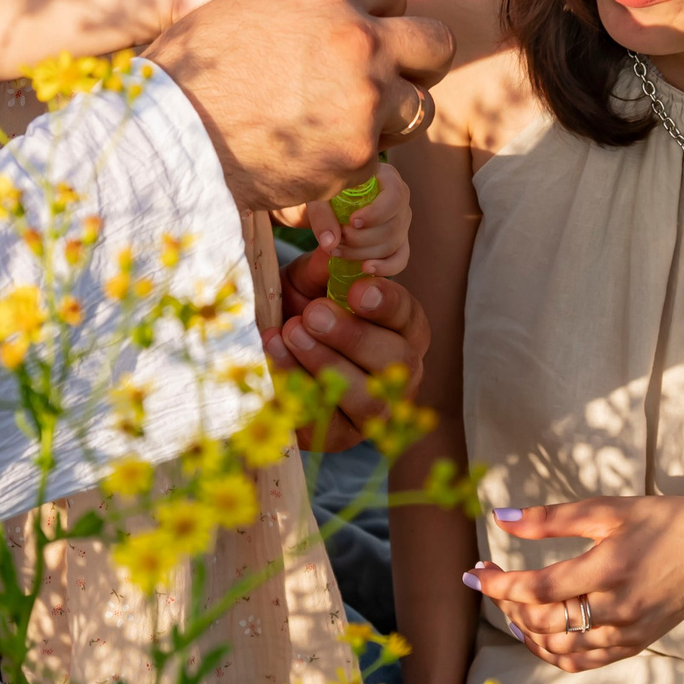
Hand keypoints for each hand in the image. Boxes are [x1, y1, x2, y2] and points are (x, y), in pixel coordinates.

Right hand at [149, 0, 451, 211]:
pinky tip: (317, 155)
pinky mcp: (359, 154)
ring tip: (352, 123)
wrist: (167, 139)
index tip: (366, 32)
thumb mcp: (240, 6)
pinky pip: (380, 155)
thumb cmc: (188, 70)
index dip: (379, 13)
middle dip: (417, 61)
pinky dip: (355, 159)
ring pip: (421, 106)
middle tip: (390, 78)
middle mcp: (356, 37)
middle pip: (435, 42)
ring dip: (394, 114)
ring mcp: (364, 98)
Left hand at [266, 248, 429, 452]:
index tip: (357, 289)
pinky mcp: (343, 437)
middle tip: (312, 314)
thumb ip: (324, 267)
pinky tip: (276, 354)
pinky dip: (298, 387)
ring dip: (326, 365)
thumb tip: (332, 245)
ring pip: (367, 399)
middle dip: (352, 337)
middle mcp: (401, 371)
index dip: (386, 303)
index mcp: (404, 327)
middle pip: (394, 360)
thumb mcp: (312, 281)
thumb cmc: (306, 307)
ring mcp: (377, 410)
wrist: (280, 349)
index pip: (407, 315)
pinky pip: (326, 422)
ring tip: (291, 333)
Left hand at [319, 159, 410, 278]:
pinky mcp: (399, 240)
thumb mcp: (320, 196)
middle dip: (361, 239)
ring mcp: (402, 222)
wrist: (330, 201)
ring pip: (392, 245)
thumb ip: (322, 216)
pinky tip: (365, 268)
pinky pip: (400, 259)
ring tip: (336, 250)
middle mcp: (401, 200)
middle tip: (337, 239)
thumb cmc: (328, 191)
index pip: (395, 196)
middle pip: (392, 227)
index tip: (352, 222)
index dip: (376, 213)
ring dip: (362, 253)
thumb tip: (330, 243)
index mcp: (387, 178)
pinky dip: (385, 268)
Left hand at [468, 497, 683, 673]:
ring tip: (511, 605)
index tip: (472, 573)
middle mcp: (617, 609)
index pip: (538, 589)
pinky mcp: (635, 644)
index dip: (498, 585)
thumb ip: (551, 518)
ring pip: (560, 649)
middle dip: (507, 604)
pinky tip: (539, 633)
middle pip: (544, 622)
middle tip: (490, 580)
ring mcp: (627, 632)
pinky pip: (584, 661)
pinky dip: (554, 652)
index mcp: (608, 569)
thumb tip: (501, 517)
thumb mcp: (608, 509)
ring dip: (526, 631)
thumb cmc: (663, 521)